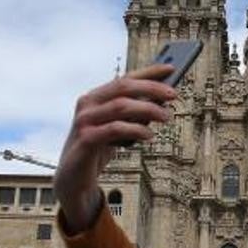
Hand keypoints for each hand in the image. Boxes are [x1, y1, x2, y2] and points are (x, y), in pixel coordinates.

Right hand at [54, 64, 177, 232]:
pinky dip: (136, 130)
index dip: (148, 72)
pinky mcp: (85, 139)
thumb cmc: (98, 150)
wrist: (74, 179)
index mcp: (95, 97)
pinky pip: (114, 129)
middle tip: (173, 95)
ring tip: (166, 117)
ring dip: (148, 109)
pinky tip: (150, 136)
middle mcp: (87, 104)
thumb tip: (162, 101)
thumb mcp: (119, 129)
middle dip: (151, 88)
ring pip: (120, 105)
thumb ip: (135, 115)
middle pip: (123, 87)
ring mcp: (84, 121)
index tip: (171, 68)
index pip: (124, 79)